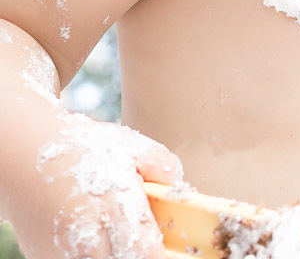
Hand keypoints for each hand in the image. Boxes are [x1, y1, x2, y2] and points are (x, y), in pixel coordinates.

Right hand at [13, 114, 183, 258]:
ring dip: (111, 252)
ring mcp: (65, 252)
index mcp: (115, 206)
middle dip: (137, 253)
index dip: (159, 255)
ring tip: (113, 232)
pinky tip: (91, 236)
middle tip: (140, 239)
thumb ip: (163, 166)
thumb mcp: (130, 145)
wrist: (26, 155)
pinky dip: (89, 254)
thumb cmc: (83, 147)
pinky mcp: (46, 258)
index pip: (147, 252)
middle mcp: (89, 235)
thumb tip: (181, 188)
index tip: (169, 249)